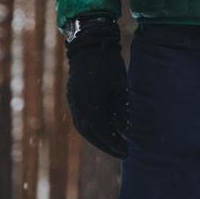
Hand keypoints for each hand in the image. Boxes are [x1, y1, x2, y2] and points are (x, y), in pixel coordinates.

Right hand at [64, 15, 129, 157]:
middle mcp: (78, 106)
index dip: (113, 143)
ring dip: (99, 139)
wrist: (89, 45)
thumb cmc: (108, 63)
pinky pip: (82, 120)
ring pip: (84, 128)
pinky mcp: (74, 99)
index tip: (126, 151)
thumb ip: (121, 107)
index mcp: (89, 103)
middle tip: (122, 152)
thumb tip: (124, 129)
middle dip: (106, 145)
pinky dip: (93, 129)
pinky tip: (104, 132)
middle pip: (91, 133)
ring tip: (114, 145)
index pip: (101, 131)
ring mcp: (73, 103)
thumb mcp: (119, 85)